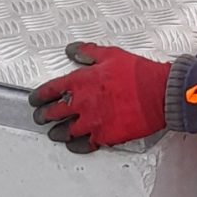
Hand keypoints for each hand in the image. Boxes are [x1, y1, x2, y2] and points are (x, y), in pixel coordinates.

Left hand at [29, 42, 171, 151]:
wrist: (161, 94)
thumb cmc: (140, 74)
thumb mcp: (112, 55)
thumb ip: (88, 52)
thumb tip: (72, 51)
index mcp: (82, 81)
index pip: (50, 90)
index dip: (38, 96)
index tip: (35, 100)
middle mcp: (83, 103)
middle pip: (53, 113)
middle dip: (43, 115)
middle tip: (41, 117)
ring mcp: (92, 122)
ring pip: (65, 132)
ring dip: (57, 132)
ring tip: (54, 133)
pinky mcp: (105, 136)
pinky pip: (83, 145)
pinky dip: (75, 146)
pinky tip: (73, 145)